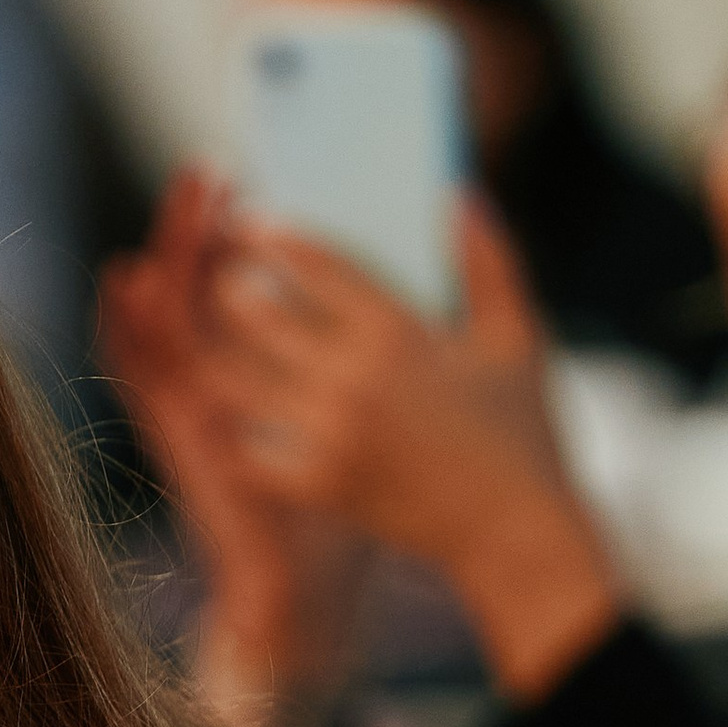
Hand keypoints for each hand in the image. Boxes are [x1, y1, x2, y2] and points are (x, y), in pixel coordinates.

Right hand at [101, 171, 366, 726]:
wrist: (307, 585)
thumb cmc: (342, 499)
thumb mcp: (370, 411)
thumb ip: (380, 347)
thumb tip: (417, 280)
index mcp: (275, 365)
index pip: (252, 277)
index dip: (251, 225)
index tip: (262, 172)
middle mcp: (227, 379)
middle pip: (205, 282)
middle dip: (202, 224)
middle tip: (209, 165)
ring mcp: (197, 407)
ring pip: (169, 318)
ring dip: (165, 257)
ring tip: (174, 205)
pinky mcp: (180, 439)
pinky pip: (143, 378)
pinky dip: (127, 331)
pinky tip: (125, 282)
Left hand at [202, 197, 623, 698]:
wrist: (514, 533)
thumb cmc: (520, 431)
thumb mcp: (515, 337)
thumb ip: (486, 260)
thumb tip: (456, 193)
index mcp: (396, 331)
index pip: (312, 263)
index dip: (270, 236)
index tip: (247, 222)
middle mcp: (351, 378)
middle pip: (253, 311)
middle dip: (226, 284)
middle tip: (216, 273)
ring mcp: (327, 435)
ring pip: (234, 377)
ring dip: (215, 350)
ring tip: (207, 334)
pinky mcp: (317, 485)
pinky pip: (247, 445)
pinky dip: (233, 424)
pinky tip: (229, 407)